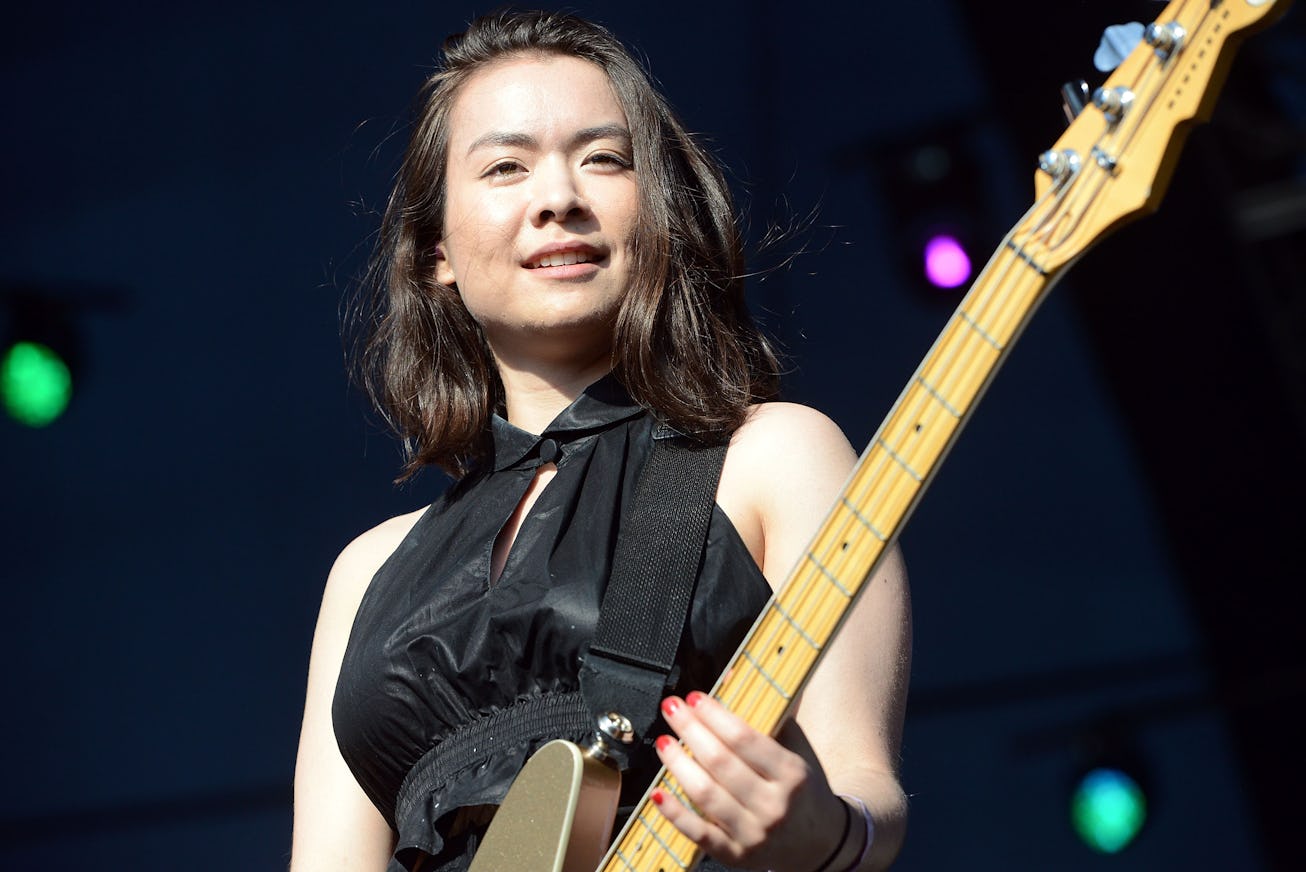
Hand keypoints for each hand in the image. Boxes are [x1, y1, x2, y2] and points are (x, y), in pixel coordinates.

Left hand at [652, 692, 850, 871]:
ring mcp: (754, 834)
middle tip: (672, 710)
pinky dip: (675, 813)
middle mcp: (774, 805)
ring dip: (678, 765)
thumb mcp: (796, 750)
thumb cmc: (803, 789)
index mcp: (792, 774)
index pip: (744, 739)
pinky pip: (699, 834)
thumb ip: (768, 717)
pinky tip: (658, 793)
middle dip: (690, 730)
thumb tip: (730, 680)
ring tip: (664, 742)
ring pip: (706, 796)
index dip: (714, 715)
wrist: (821, 842)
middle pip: (720, 763)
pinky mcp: (737, 856)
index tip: (695, 698)